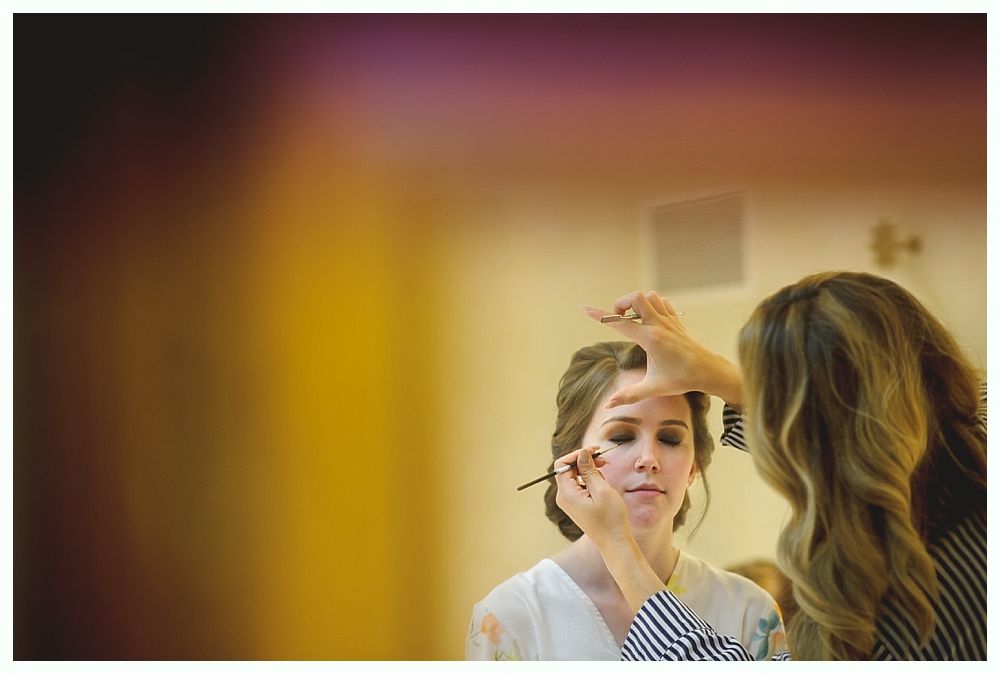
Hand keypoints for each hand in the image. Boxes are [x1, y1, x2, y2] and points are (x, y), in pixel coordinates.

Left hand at [554, 446, 631, 548]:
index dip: (577, 454)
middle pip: (568, 469)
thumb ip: (589, 470)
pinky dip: (591, 481)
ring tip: (606, 474)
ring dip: (590, 471)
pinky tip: (603, 485)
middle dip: (585, 461)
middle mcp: (564, 497)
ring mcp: (570, 502)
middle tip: (604, 459)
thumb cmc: (611, 519)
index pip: (562, 464)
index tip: (594, 451)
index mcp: (566, 493)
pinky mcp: (577, 505)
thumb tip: (582, 453)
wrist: (615, 542)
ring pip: (576, 477)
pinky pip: (580, 486)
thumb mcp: (601, 489)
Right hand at [582, 290, 742, 407]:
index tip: (585, 309)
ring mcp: (669, 320)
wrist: (708, 371)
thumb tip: (608, 405)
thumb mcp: (653, 388)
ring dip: (637, 303)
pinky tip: (649, 321)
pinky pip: (661, 302)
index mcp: (650, 339)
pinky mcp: (676, 320)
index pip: (619, 323)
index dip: (599, 315)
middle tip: (619, 320)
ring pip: (649, 296)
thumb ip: (629, 395)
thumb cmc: (682, 380)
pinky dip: (651, 305)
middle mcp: (659, 325)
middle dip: (621, 304)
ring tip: (633, 320)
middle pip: (636, 297)